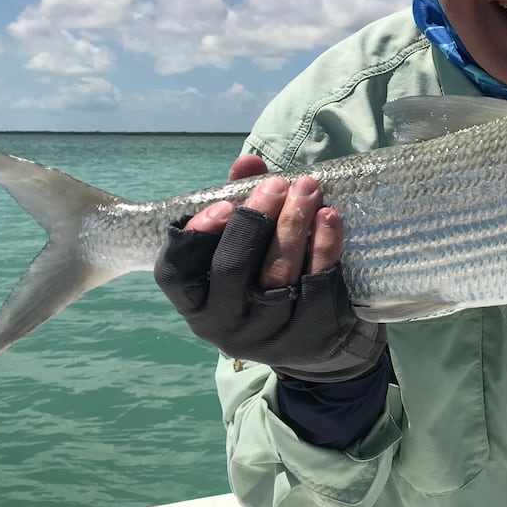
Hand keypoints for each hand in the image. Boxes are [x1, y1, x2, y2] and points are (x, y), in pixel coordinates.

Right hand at [154, 155, 385, 381]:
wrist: (315, 344)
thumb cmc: (265, 281)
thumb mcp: (245, 248)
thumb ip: (240, 203)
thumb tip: (247, 162)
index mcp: (196, 303)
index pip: (176, 273)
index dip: (195, 237)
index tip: (224, 205)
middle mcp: (224, 325)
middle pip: (231, 268)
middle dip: (255, 219)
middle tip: (277, 184)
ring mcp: (267, 334)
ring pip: (276, 275)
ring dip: (292, 225)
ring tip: (307, 188)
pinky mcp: (309, 334)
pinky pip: (317, 285)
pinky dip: (324, 247)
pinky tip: (330, 217)